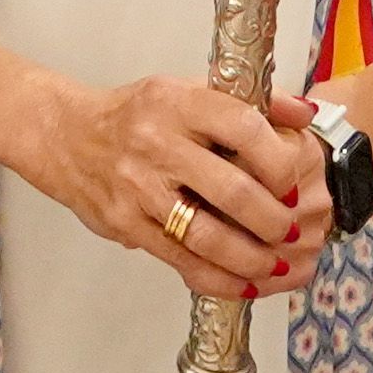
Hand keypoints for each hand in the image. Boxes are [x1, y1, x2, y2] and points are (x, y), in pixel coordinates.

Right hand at [8, 64, 323, 297]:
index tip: (293, 182)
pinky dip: (220, 278)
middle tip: (291, 230)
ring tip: (275, 264)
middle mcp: (157, 142)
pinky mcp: (127, 223)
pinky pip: (182, 260)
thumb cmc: (136, 115)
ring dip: (253, 258)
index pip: (244, 128)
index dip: (279, 162)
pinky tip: (243, 282)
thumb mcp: (187, 91)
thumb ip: (250, 102)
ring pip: (209, 236)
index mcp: (177, 101)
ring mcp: (139, 187)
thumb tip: (305, 115)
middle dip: (274, 220)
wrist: (66, 136)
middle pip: (234, 191)